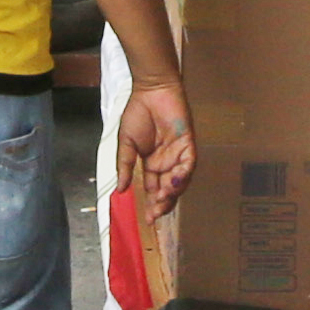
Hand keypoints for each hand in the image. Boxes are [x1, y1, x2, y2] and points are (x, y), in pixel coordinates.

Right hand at [115, 81, 195, 221]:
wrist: (150, 89)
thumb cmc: (137, 113)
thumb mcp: (125, 143)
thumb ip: (124, 166)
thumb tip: (120, 190)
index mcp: (151, 163)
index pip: (153, 189)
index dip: (152, 204)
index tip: (148, 219)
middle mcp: (166, 162)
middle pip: (168, 189)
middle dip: (163, 203)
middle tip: (155, 213)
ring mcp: (178, 153)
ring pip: (179, 180)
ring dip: (172, 192)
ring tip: (162, 200)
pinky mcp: (188, 143)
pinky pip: (189, 163)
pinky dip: (183, 174)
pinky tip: (174, 182)